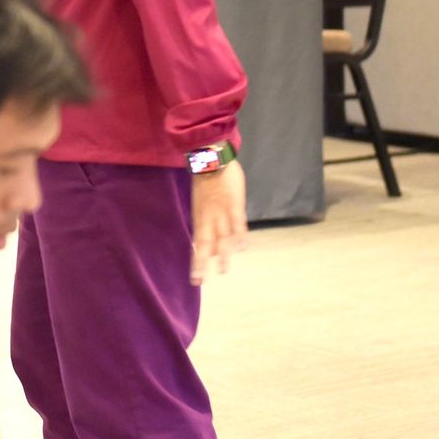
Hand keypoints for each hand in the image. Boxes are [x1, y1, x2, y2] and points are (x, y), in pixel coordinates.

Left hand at [189, 159, 248, 284]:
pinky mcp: (234, 204)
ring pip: (222, 237)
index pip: (197, 244)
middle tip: (201, 280)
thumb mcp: (201, 204)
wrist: (210, 158)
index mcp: (200, 217)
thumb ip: (206, 222)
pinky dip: (240, 235)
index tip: (195, 278)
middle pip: (205, 244)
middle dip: (203, 263)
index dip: (197, 261)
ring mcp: (222, 212)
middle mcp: (209, 217)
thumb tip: (211, 244)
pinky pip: (238, 222)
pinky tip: (243, 248)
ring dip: (223, 254)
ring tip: (223, 271)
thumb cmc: (206, 180)